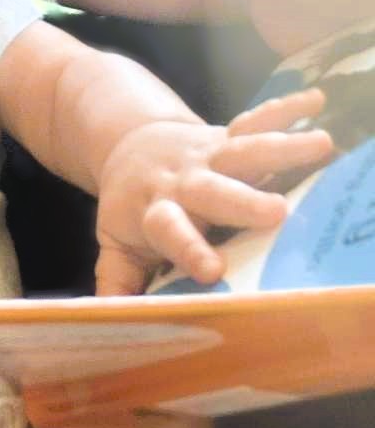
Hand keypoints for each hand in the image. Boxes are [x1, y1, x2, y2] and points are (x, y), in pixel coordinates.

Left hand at [94, 88, 333, 294]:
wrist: (128, 144)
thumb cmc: (132, 208)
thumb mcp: (117, 244)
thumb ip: (118, 283)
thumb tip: (106, 325)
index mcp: (155, 212)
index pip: (169, 230)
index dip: (187, 248)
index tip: (211, 270)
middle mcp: (184, 181)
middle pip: (211, 189)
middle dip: (242, 200)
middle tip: (276, 212)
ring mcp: (208, 155)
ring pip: (243, 149)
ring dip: (281, 147)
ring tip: (320, 145)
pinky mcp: (227, 135)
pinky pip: (257, 120)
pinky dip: (286, 110)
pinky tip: (316, 102)